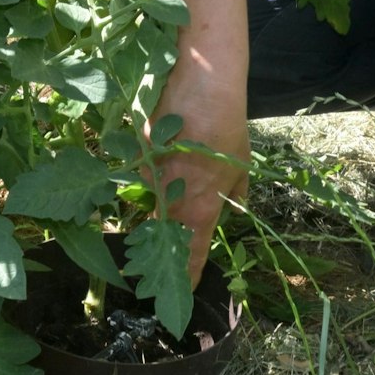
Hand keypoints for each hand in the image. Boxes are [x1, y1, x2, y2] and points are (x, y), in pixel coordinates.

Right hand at [150, 69, 248, 286]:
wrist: (201, 80)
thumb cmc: (227, 123)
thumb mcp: (240, 162)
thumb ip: (235, 192)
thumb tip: (235, 211)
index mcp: (198, 207)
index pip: (190, 254)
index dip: (187, 276)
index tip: (184, 295)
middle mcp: (168, 197)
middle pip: (163, 232)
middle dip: (165, 244)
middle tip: (168, 254)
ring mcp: (148, 175)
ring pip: (152, 197)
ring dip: (162, 196)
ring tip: (178, 178)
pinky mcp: (134, 151)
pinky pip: (144, 169)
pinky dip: (154, 167)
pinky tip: (168, 149)